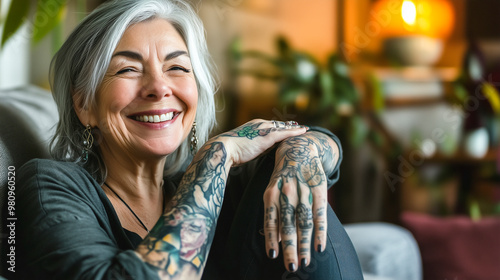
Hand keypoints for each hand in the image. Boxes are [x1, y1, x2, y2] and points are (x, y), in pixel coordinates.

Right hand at [214, 119, 306, 165]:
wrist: (224, 149)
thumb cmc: (230, 152)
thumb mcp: (244, 146)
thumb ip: (254, 146)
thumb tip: (261, 150)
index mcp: (253, 126)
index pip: (270, 125)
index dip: (279, 126)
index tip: (286, 126)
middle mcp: (260, 125)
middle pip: (278, 124)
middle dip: (289, 125)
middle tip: (300, 126)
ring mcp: (264, 129)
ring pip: (283, 127)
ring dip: (295, 128)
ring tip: (305, 129)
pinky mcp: (267, 136)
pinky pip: (285, 133)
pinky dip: (295, 132)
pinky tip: (303, 131)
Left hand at [263, 133, 334, 271]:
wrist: (299, 148)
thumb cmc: (282, 175)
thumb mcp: (273, 190)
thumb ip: (275, 214)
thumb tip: (276, 239)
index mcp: (271, 193)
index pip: (270, 221)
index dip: (271, 239)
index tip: (274, 257)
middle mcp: (286, 193)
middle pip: (288, 225)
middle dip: (290, 248)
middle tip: (292, 266)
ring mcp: (303, 191)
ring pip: (304, 223)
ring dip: (304, 244)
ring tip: (305, 262)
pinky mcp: (319, 189)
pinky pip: (320, 214)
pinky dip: (320, 231)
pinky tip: (319, 246)